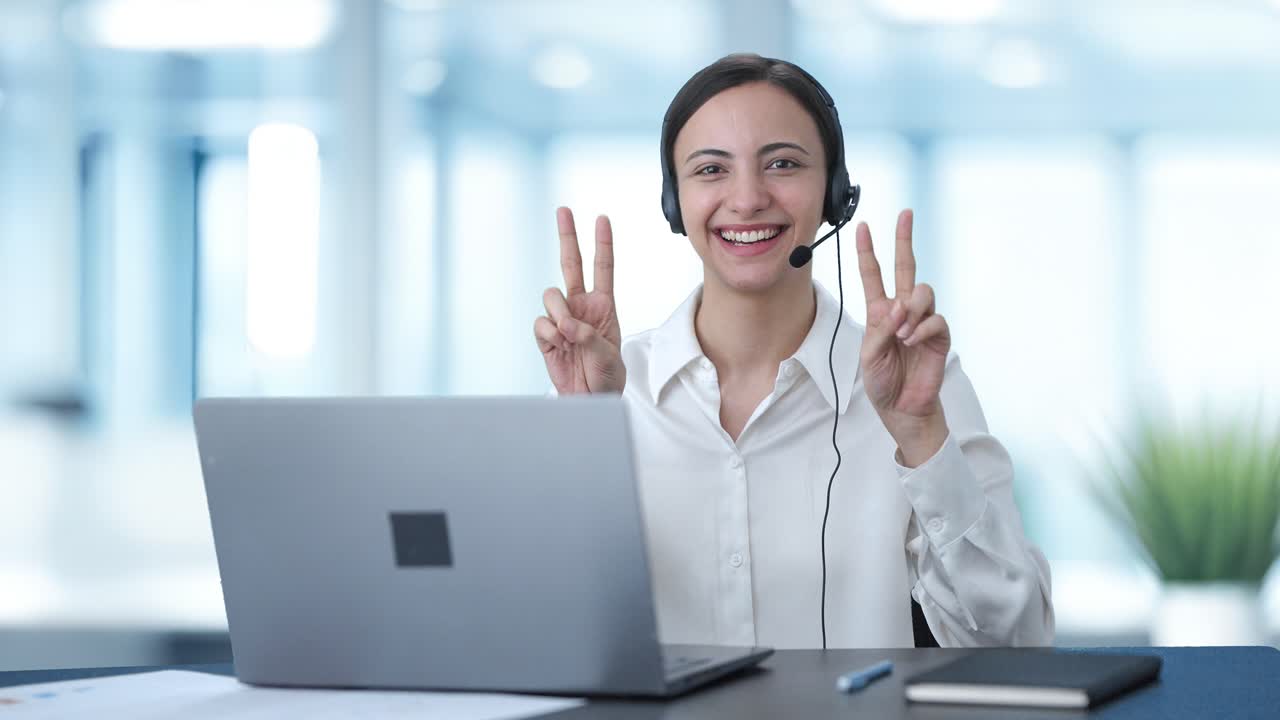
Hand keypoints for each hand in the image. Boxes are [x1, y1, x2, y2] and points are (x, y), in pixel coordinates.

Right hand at [533, 207, 625, 394]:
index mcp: (603, 306)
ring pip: (551, 296)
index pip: (603, 268)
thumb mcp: (607, 354)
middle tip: (563, 210)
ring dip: (559, 312)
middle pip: (571, 264)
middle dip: (567, 236)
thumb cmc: (606, 376)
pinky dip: (549, 332)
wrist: (590, 400)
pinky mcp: (544, 336)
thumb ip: (588, 334)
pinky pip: (540, 322)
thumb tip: (564, 324)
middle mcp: (580, 306)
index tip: (602, 218)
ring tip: (569, 334)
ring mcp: (561, 319)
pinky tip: (558, 344)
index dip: (602, 243)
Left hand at [856, 209, 950, 465]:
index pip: (873, 275)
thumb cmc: (882, 382)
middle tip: (905, 214)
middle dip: (904, 240)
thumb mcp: (868, 355)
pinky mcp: (939, 335)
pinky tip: (912, 341)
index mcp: (879, 311)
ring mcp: (922, 321)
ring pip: (923, 292)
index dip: (867, 251)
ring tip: (901, 333)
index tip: (862, 227)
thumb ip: (880, 329)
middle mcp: (902, 310)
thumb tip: (899, 309)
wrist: (902, 408)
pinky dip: (921, 328)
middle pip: (906, 267)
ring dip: (911, 309)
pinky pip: (935, 319)